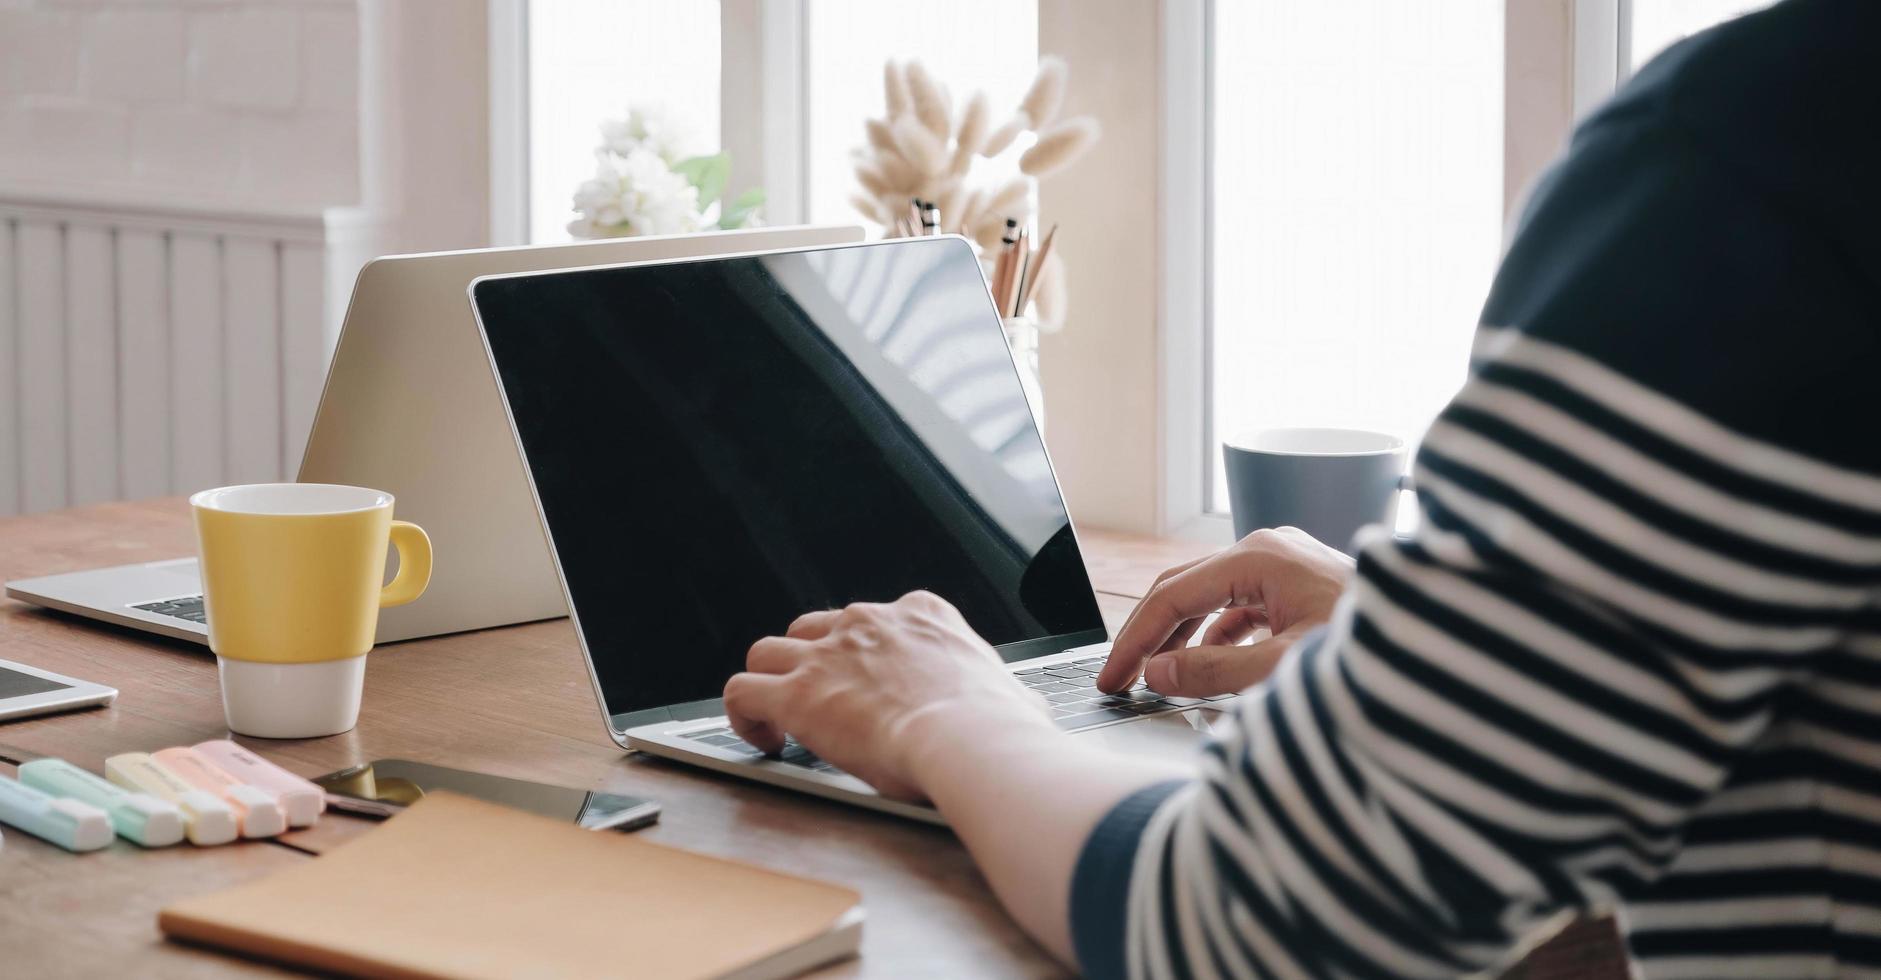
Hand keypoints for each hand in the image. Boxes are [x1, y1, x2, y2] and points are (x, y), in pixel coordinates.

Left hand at [724, 591, 1057, 800]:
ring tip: (775, 718)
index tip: (872, 686)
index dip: (868, 654)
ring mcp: (828, 655)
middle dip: (811, 662)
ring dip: (767, 682)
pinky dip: (742, 713)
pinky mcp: (796, 694)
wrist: (970, 739)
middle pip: (815, 628)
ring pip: (767, 651)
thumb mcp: (1016, 696)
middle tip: (820, 702)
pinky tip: (761, 739)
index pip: (880, 620)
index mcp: (924, 616)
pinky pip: (742, 690)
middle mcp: (869, 623)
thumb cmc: (997, 726)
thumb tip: (1030, 713)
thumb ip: (1013, 699)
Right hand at [1096, 527, 1353, 696]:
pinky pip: (1241, 609)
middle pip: (1184, 591)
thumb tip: (1158, 673)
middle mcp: (1269, 551)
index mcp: (1260, 556)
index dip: (1134, 641)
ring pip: (1211, 600)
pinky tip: (1208, 666)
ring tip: (1157, 678)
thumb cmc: (1376, 648)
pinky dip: (1217, 637)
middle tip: (1119, 679)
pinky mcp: (1300, 587)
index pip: (1172, 595)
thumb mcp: (1284, 666)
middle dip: (1149, 638)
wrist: (1447, 645)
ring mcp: (1286, 566)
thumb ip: (1214, 672)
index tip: (1112, 678)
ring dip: (1182, 639)